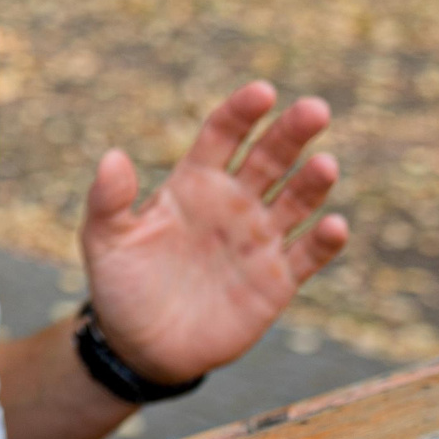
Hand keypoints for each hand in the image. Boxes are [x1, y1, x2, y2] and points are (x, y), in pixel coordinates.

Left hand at [77, 83, 349, 387]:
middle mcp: (233, 203)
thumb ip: (109, 200)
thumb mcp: (104, 240)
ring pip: (295, 201)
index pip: (222, 136)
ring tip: (324, 164)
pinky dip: (323, 242)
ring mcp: (258, 240)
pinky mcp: (277, 280)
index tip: (262, 92)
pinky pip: (307, 256)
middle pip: (269, 159)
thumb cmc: (121, 285)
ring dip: (312, 182)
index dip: (241, 113)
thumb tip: (112, 157)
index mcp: (194, 183)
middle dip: (291, 133)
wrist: (141, 347)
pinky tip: (333, 225)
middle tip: (315, 109)